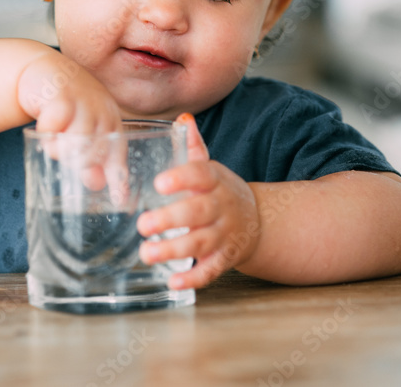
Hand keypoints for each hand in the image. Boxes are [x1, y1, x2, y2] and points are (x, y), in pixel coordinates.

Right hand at [17, 49, 122, 192]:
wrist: (48, 72)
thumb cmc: (69, 106)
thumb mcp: (84, 131)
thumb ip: (91, 157)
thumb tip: (99, 185)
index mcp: (112, 120)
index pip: (119, 152)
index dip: (118, 176)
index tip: (119, 200)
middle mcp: (102, 110)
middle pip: (97, 150)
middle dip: (80, 163)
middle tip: (66, 157)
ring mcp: (83, 101)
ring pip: (76, 139)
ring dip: (60, 148)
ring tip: (53, 143)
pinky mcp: (60, 94)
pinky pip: (54, 124)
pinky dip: (47, 132)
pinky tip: (44, 128)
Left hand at [136, 113, 260, 289]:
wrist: (257, 221)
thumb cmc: (219, 192)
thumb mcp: (210, 168)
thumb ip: (192, 147)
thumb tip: (183, 119)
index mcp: (215, 180)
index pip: (201, 174)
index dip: (182, 177)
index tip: (159, 183)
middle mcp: (222, 207)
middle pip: (199, 211)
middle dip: (171, 218)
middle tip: (142, 224)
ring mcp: (225, 234)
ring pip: (201, 242)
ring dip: (173, 249)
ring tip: (146, 253)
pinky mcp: (226, 258)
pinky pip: (211, 269)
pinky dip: (194, 278)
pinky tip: (173, 281)